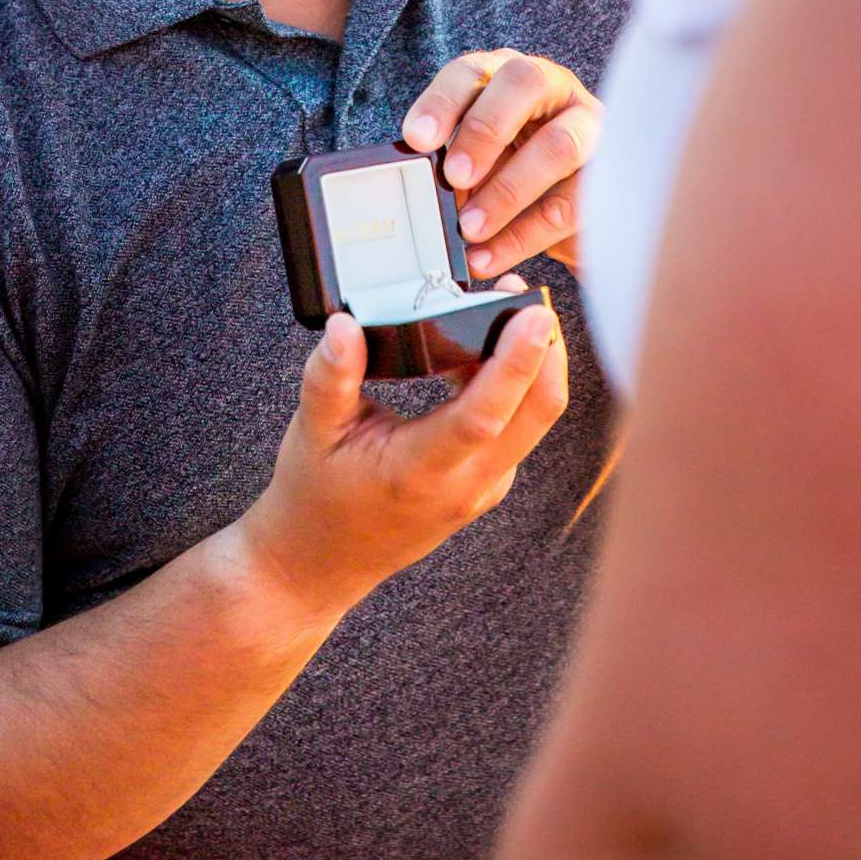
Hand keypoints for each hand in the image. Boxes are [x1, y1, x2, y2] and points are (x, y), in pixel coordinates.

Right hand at [241, 301, 568, 623]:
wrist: (321, 563)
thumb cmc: (314, 495)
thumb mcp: (312, 430)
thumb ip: (329, 376)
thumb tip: (344, 324)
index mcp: (418, 471)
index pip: (484, 415)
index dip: (516, 362)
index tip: (535, 315)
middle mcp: (464, 485)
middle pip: (535, 416)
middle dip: (548, 352)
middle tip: (534, 296)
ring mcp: (482, 489)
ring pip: (533, 422)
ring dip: (536, 366)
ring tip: (512, 311)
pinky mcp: (486, 484)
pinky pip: (518, 430)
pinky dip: (519, 387)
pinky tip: (492, 351)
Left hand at [400, 51, 599, 277]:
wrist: (570, 201)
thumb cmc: (510, 166)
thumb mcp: (478, 158)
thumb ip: (456, 162)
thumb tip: (429, 191)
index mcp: (505, 75)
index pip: (473, 70)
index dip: (443, 100)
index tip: (417, 138)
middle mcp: (552, 87)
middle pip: (525, 83)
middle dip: (486, 128)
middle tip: (455, 176)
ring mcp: (589, 126)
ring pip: (558, 145)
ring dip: (508, 190)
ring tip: (470, 228)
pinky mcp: (610, 176)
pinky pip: (570, 205)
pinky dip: (524, 236)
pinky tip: (489, 257)